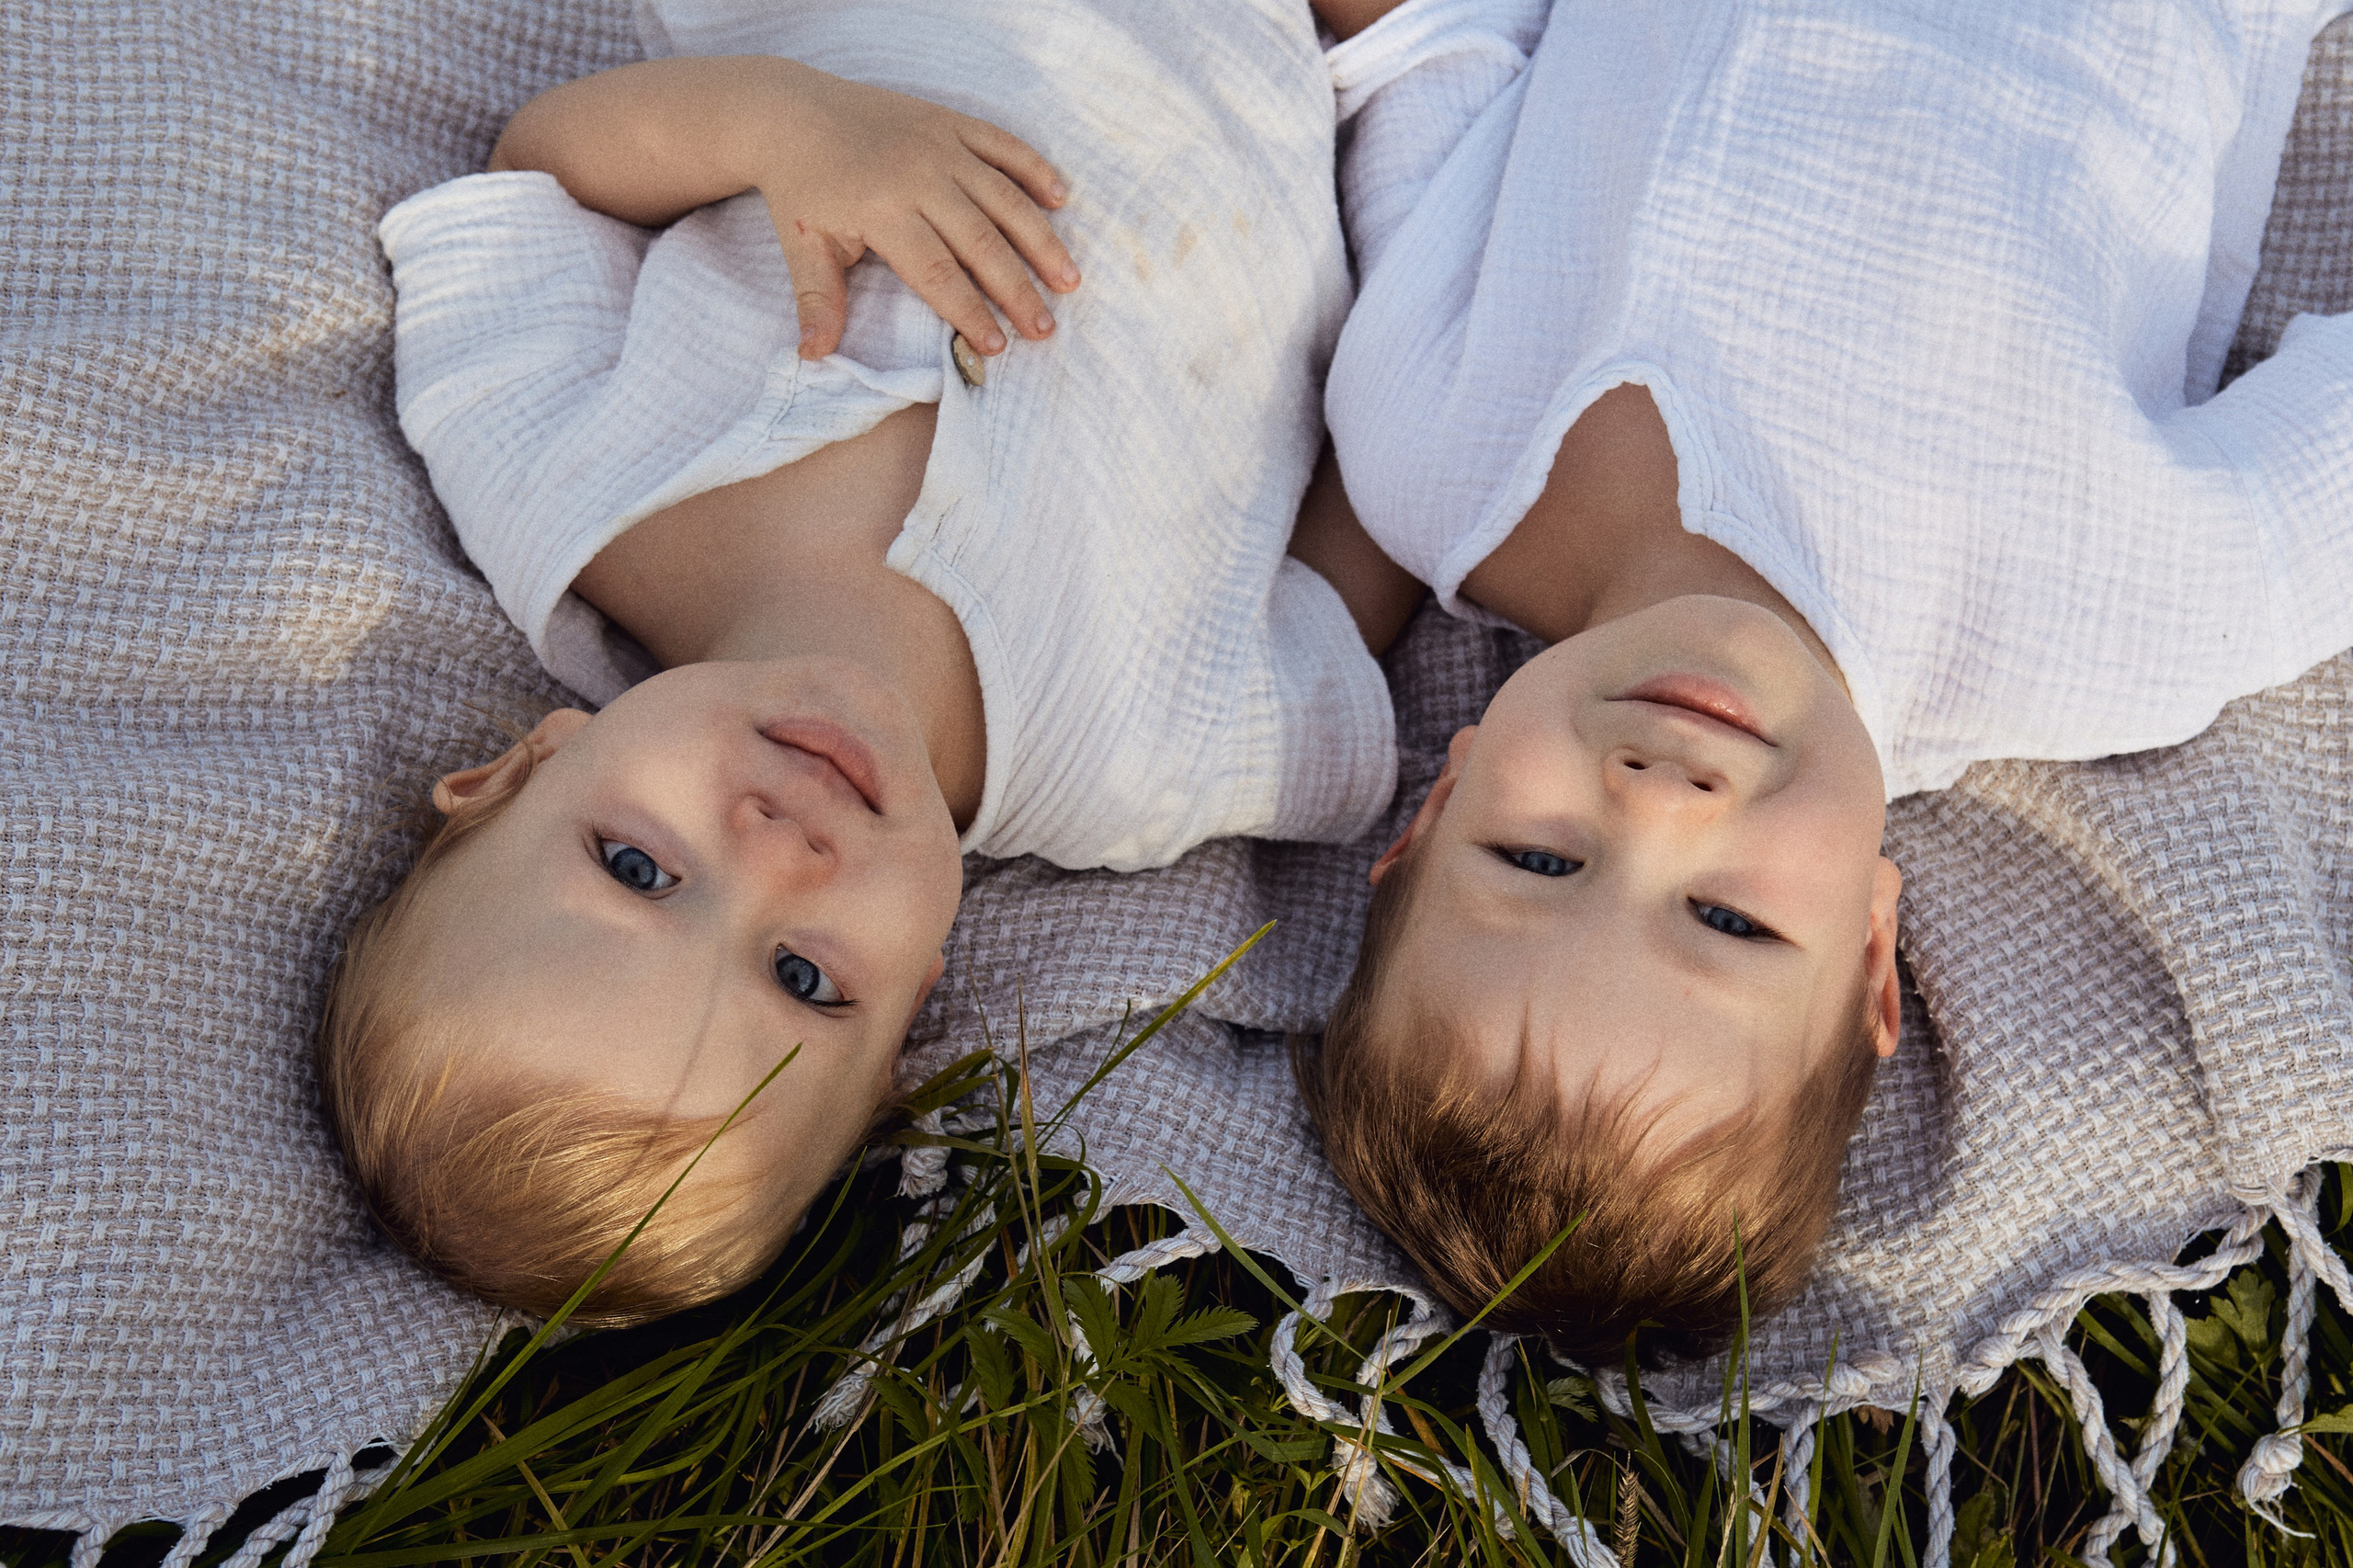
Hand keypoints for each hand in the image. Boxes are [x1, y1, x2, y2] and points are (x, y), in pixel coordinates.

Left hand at [755, 65, 1080, 359]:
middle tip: (1044, 328)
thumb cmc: (801, 186)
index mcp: (883, 211)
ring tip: (1068, 279)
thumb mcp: (802, 246)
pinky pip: (1003, 145)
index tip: (996, 346)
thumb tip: (813, 355)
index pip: (939, 274)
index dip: (970, 312)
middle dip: (1018, 289)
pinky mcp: (951, 122)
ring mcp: (940, 145)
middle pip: (982, 242)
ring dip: (1041, 240)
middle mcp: (919, 176)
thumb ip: (817, 301)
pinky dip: (1035, 170)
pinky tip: (1061, 201)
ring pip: (1004, 198)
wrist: (792, 111)